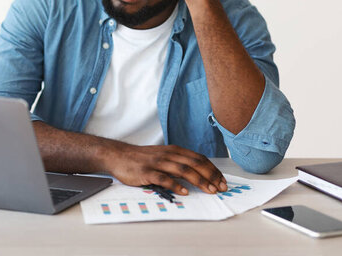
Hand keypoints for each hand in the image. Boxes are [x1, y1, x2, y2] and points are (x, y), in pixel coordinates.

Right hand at [105, 143, 227, 194]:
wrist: (119, 155)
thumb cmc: (142, 158)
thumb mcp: (163, 155)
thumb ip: (179, 162)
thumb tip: (198, 174)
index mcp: (174, 150)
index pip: (199, 158)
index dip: (213, 170)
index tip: (222, 181)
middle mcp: (168, 154)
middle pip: (195, 164)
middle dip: (211, 176)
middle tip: (221, 188)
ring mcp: (158, 162)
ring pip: (183, 170)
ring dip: (199, 181)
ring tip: (209, 190)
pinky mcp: (147, 172)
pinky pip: (164, 178)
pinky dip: (176, 185)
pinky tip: (184, 192)